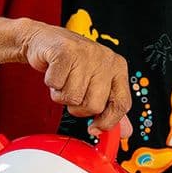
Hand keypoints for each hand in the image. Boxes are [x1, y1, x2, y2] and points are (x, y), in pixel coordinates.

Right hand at [21, 23, 132, 137]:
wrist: (46, 41)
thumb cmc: (71, 63)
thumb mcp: (95, 83)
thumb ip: (110, 107)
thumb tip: (125, 131)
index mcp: (118, 67)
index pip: (122, 104)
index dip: (108, 122)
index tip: (95, 128)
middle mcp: (105, 59)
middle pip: (94, 106)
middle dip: (78, 107)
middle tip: (73, 91)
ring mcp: (86, 54)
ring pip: (73, 98)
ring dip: (62, 94)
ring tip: (63, 80)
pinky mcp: (65, 52)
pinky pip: (57, 85)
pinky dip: (52, 84)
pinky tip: (55, 72)